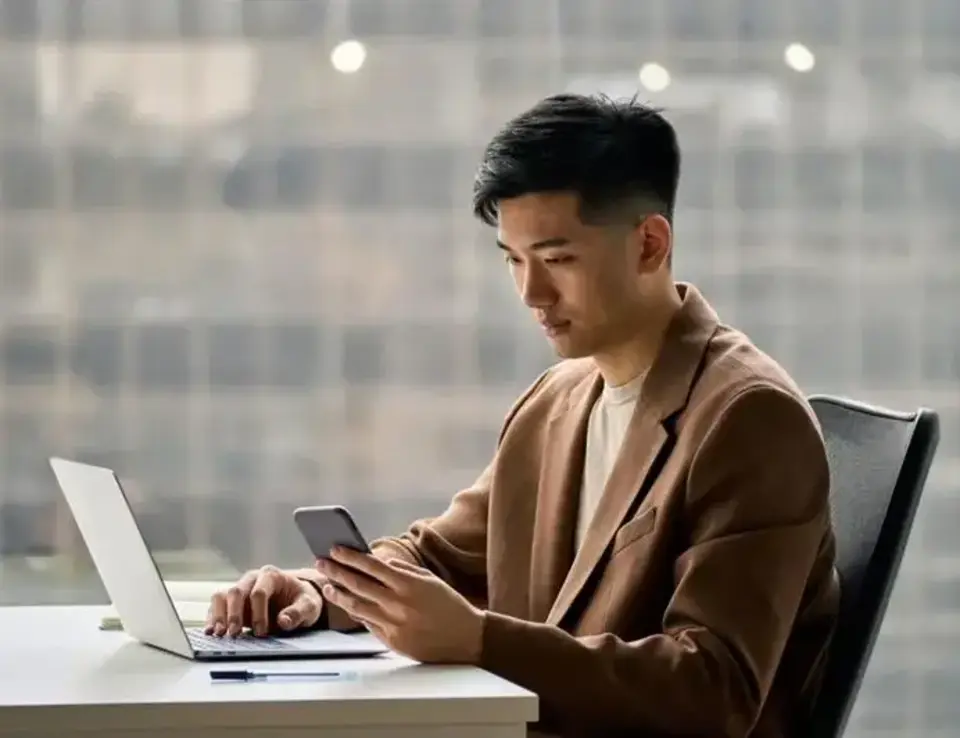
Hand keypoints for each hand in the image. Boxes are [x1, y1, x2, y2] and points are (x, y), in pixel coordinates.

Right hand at [205, 565, 323, 636]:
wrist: (297, 601)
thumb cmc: (303, 600)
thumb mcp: (309, 606)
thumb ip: (298, 613)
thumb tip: (283, 621)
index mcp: (271, 576)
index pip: (259, 592)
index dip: (259, 613)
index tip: (262, 632)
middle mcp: (252, 579)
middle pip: (236, 592)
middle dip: (234, 614)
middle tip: (235, 634)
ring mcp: (240, 590)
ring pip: (221, 596)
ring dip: (218, 615)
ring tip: (219, 633)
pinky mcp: (232, 603)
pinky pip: (216, 606)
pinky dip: (212, 618)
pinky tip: (211, 632)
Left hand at [316, 546, 483, 664]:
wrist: (467, 637)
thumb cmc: (449, 605)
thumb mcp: (429, 580)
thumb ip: (403, 570)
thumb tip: (380, 562)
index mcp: (408, 584)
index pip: (372, 566)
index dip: (350, 557)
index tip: (335, 549)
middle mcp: (398, 603)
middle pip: (358, 584)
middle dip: (337, 571)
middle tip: (321, 563)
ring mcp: (394, 624)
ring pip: (357, 606)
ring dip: (339, 595)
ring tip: (328, 586)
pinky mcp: (393, 641)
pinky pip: (368, 624)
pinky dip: (356, 613)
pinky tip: (348, 605)